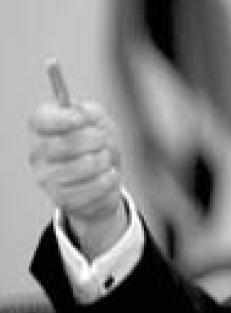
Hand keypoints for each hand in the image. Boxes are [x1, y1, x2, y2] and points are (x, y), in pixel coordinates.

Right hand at [29, 101, 126, 258]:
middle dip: (95, 140)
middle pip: (64, 144)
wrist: (105, 181)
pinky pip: (95, 188)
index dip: (62, 119)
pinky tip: (108, 177)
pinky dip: (110, 180)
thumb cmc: (98, 147)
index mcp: (42, 130)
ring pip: (84, 166)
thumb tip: (82, 112)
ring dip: (105, 161)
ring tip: (106, 161)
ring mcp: (47, 179)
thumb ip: (90, 112)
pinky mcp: (62, 200)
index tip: (83, 119)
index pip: (40, 121)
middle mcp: (37, 154)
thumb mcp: (98, 123)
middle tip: (103, 142)